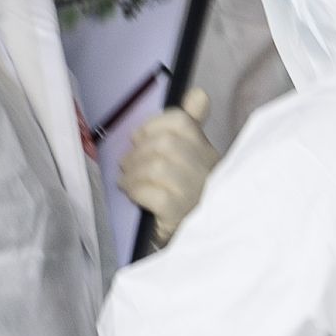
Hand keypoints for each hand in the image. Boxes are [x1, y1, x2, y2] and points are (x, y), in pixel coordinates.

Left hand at [116, 88, 217, 238]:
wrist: (189, 242)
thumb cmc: (183, 197)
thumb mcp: (187, 160)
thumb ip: (191, 125)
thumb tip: (197, 93)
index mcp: (208, 152)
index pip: (183, 123)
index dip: (153, 126)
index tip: (138, 138)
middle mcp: (208, 171)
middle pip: (166, 144)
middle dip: (138, 152)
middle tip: (127, 164)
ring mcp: (197, 194)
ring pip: (158, 166)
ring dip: (133, 172)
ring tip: (126, 181)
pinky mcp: (182, 215)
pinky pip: (154, 194)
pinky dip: (137, 190)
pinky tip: (132, 194)